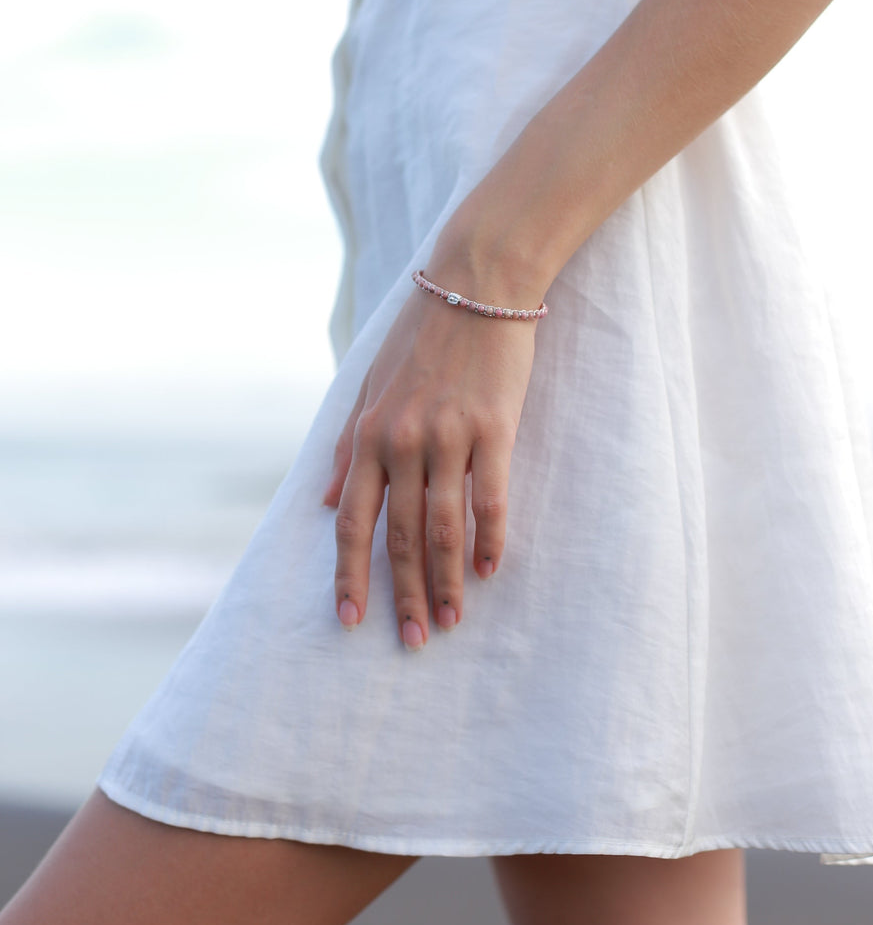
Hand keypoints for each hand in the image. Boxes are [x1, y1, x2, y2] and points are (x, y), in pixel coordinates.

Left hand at [321, 253, 542, 648]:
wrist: (475, 283)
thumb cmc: (420, 335)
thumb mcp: (367, 387)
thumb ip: (346, 446)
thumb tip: (326, 501)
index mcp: (367, 435)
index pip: (352, 522)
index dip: (350, 575)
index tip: (349, 620)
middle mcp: (401, 441)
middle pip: (398, 536)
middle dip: (404, 594)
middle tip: (413, 640)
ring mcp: (448, 437)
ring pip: (442, 528)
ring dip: (448, 581)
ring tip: (454, 621)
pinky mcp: (493, 429)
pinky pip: (489, 498)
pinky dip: (490, 539)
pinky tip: (492, 570)